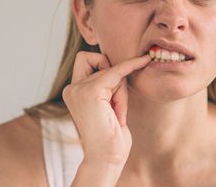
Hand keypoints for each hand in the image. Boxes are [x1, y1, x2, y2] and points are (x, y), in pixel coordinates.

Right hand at [62, 51, 150, 166]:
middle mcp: (72, 89)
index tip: (124, 60)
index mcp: (73, 91)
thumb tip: (119, 64)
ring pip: (111, 70)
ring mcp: (78, 89)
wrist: (106, 157)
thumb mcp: (107, 104)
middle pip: (100, 62)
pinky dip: (131, 66)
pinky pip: (117, 71)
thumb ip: (106, 85)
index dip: (103, 61)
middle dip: (115, 80)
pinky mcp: (91, 92)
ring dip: (121, 91)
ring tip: (116, 114)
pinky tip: (144, 61)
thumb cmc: (111, 136)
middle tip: (116, 105)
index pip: (86, 59)